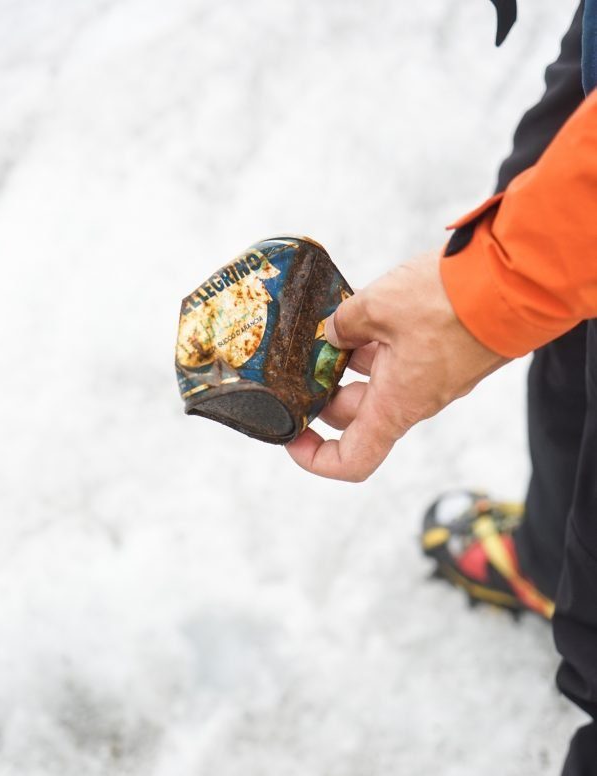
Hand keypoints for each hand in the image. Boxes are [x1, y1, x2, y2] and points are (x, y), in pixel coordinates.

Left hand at [286, 250, 507, 481]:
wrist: (519, 280)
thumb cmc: (455, 301)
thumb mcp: (379, 305)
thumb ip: (345, 322)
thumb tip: (332, 332)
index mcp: (396, 405)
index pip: (353, 459)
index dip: (315, 458)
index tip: (292, 436)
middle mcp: (415, 400)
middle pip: (358, 414)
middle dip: (324, 390)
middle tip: (301, 360)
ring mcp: (433, 377)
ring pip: (379, 381)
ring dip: (349, 362)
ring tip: (329, 328)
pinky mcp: (446, 353)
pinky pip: (402, 359)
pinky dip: (377, 343)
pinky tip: (363, 312)